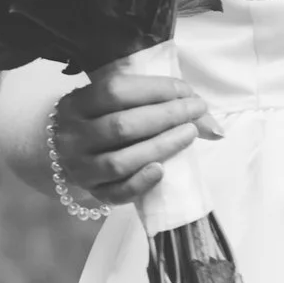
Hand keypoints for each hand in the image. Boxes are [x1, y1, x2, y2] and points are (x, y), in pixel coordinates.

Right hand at [49, 70, 216, 205]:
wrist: (67, 150)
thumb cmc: (103, 117)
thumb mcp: (119, 101)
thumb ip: (160, 102)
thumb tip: (216, 128)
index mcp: (75, 104)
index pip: (115, 91)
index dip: (155, 89)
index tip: (186, 91)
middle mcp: (71, 136)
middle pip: (121, 126)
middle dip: (166, 116)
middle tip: (196, 110)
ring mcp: (78, 168)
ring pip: (119, 162)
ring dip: (160, 147)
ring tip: (189, 133)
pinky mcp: (90, 192)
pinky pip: (115, 193)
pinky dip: (140, 183)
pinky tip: (162, 170)